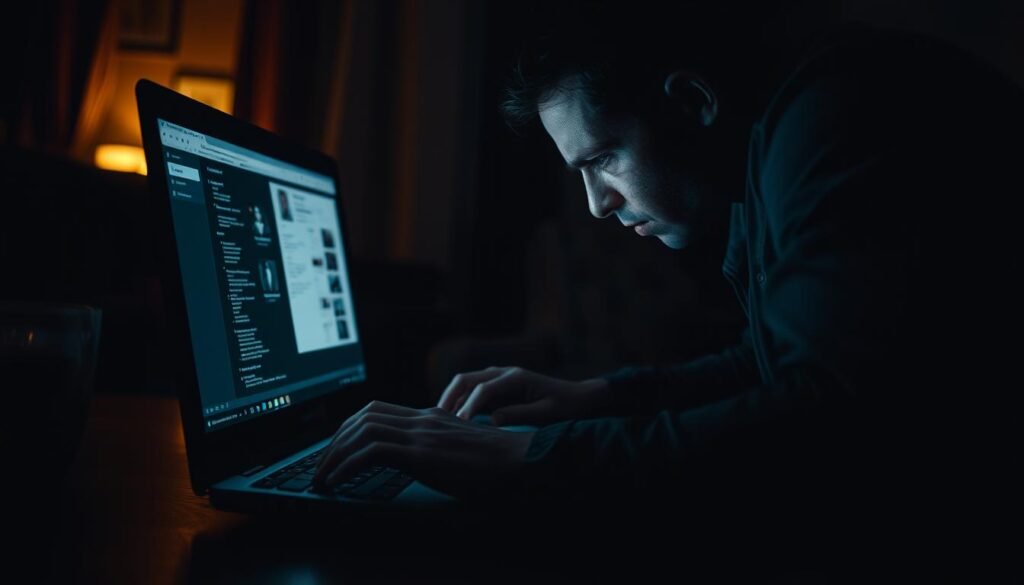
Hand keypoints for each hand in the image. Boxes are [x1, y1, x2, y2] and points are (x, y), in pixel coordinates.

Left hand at [311, 400, 534, 499]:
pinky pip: (371, 452)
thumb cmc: (499, 465)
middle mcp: (423, 419)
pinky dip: (346, 467)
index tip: (337, 450)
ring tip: (322, 478)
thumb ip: (440, 450)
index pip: (377, 410)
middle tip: (321, 466)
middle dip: (335, 441)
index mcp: (431, 417)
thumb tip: (419, 463)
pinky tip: (337, 482)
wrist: (522, 462)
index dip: (350, 428)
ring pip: (361, 431)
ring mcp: (422, 433)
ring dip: (334, 455)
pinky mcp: (421, 453)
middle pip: (363, 416)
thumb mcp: (462, 451)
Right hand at [437, 366, 609, 426]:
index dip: (468, 406)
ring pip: (466, 382)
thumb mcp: (547, 414)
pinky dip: (460, 400)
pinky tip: (452, 417)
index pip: (483, 389)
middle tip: (436, 418)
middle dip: (450, 397)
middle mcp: (504, 373)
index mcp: (515, 378)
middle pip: (466, 379)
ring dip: (451, 397)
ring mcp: (500, 378)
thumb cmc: (566, 407)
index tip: (458, 424)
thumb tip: (493, 420)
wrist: (579, 397)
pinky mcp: (499, 387)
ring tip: (438, 419)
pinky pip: (473, 390)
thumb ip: (520, 414)